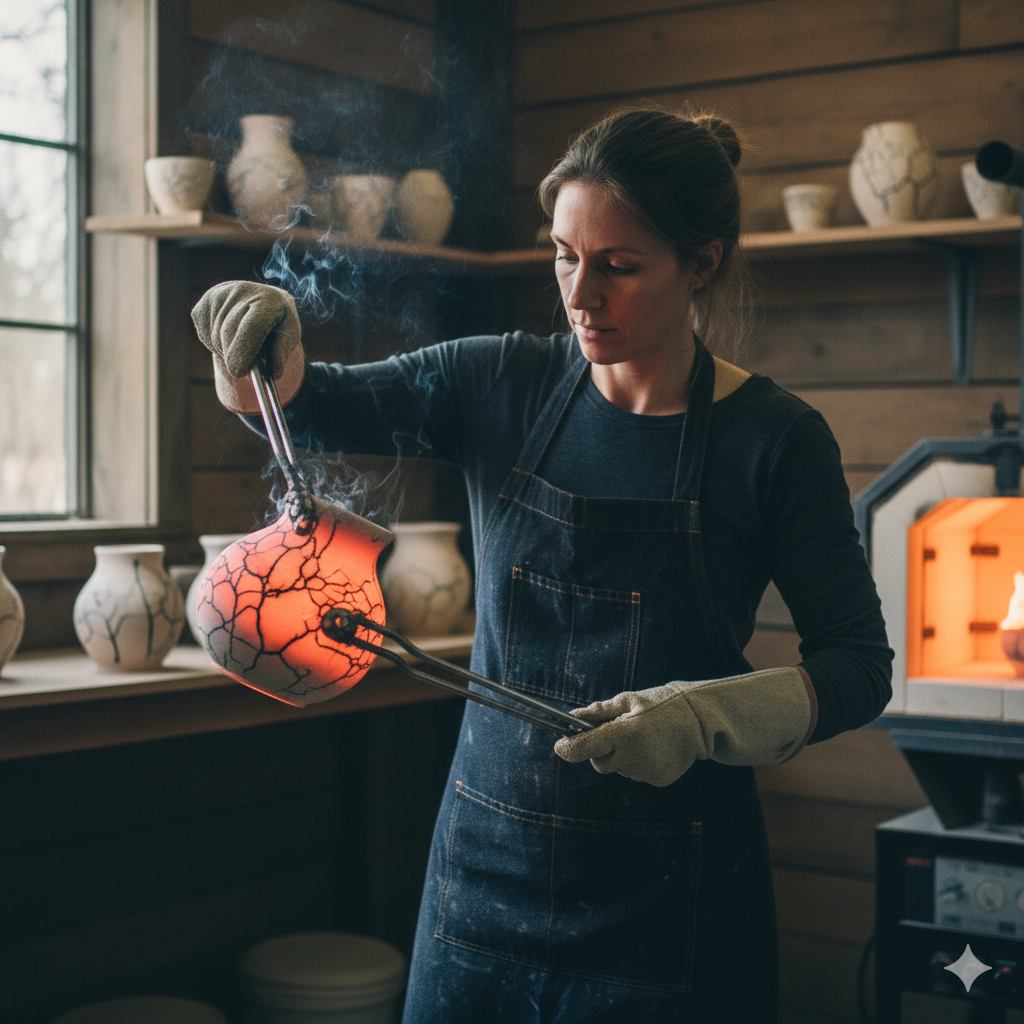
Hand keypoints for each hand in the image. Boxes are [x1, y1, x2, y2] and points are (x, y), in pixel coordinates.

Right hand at [191, 280, 300, 378]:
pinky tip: (229, 338)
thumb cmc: (278, 322)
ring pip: (216, 337)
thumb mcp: (290, 335)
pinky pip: (205, 335)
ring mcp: (219, 295)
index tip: (239, 372)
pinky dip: (216, 346)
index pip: (251, 326)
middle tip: (243, 369)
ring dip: (227, 352)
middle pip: (229, 333)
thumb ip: (281, 354)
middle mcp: (241, 291)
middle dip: (234, 356)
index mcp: (268, 299)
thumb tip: (273, 374)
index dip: (243, 351)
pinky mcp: (204, 302)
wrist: (262, 300)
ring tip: (242, 347)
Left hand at [554, 667, 812, 786]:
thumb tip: (573, 716)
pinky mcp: (658, 780)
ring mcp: (645, 772)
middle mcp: (631, 757)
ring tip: (645, 738)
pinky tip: (655, 749)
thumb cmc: (661, 705)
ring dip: (624, 756)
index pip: (583, 748)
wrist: (700, 722)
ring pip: (621, 769)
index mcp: (622, 734)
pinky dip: (641, 764)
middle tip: (616, 734)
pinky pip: (639, 774)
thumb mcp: (629, 700)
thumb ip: (600, 712)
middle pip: (600, 763)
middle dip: (601, 751)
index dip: (567, 749)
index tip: (560, 746)